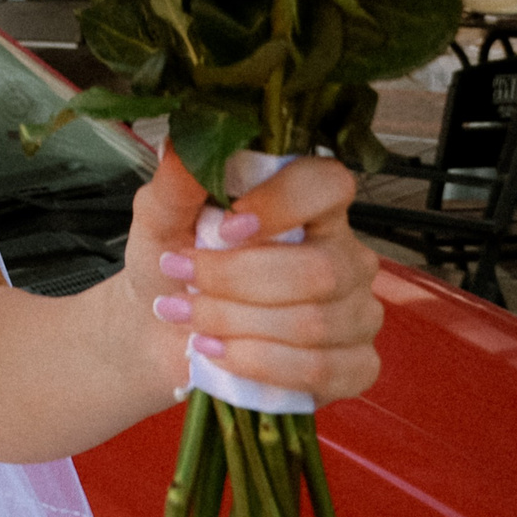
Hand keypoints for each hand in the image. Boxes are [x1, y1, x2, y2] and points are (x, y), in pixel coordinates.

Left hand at [126, 148, 383, 404]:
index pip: (330, 184)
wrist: (158, 330)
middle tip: (182, 279)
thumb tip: (180, 145)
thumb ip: (175, 185)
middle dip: (237, 281)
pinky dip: (258, 365)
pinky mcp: (356, 366)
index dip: (283, 205)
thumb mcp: (160, 220)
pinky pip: (321, 371)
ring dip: (236, 324)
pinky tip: (219, 352)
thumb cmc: (171, 264)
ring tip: (187, 317)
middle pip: (319, 270)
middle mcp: (346, 255)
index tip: (226, 227)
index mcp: (310, 207)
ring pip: (314, 324)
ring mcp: (358, 313)